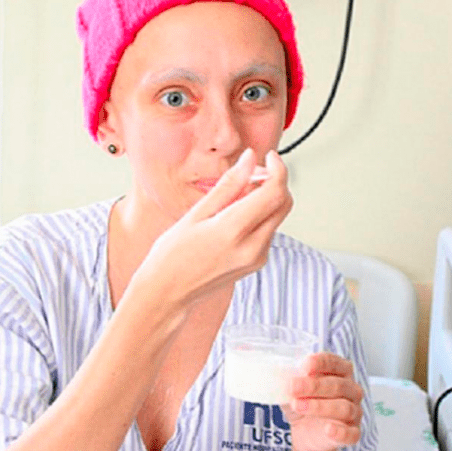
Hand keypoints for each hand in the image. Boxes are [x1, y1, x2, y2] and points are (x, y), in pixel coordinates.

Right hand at [127, 148, 292, 312]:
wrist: (168, 294)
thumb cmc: (172, 254)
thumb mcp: (196, 213)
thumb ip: (228, 185)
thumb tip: (249, 158)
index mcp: (233, 230)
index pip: (274, 192)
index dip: (277, 169)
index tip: (268, 157)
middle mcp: (252, 247)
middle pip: (283, 203)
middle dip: (273, 182)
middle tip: (249, 174)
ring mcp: (257, 258)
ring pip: (278, 216)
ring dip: (266, 199)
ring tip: (234, 197)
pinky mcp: (257, 263)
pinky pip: (268, 230)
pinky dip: (259, 216)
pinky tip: (234, 216)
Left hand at [283, 353, 363, 450]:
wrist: (305, 432)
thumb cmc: (304, 403)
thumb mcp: (294, 390)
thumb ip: (290, 381)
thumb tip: (278, 374)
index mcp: (340, 372)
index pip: (334, 362)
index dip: (320, 363)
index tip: (305, 365)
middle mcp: (352, 389)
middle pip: (337, 385)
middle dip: (314, 386)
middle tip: (293, 387)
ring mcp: (355, 411)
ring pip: (344, 407)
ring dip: (319, 406)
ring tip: (298, 405)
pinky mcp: (353, 432)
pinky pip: (350, 433)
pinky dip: (340, 431)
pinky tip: (327, 429)